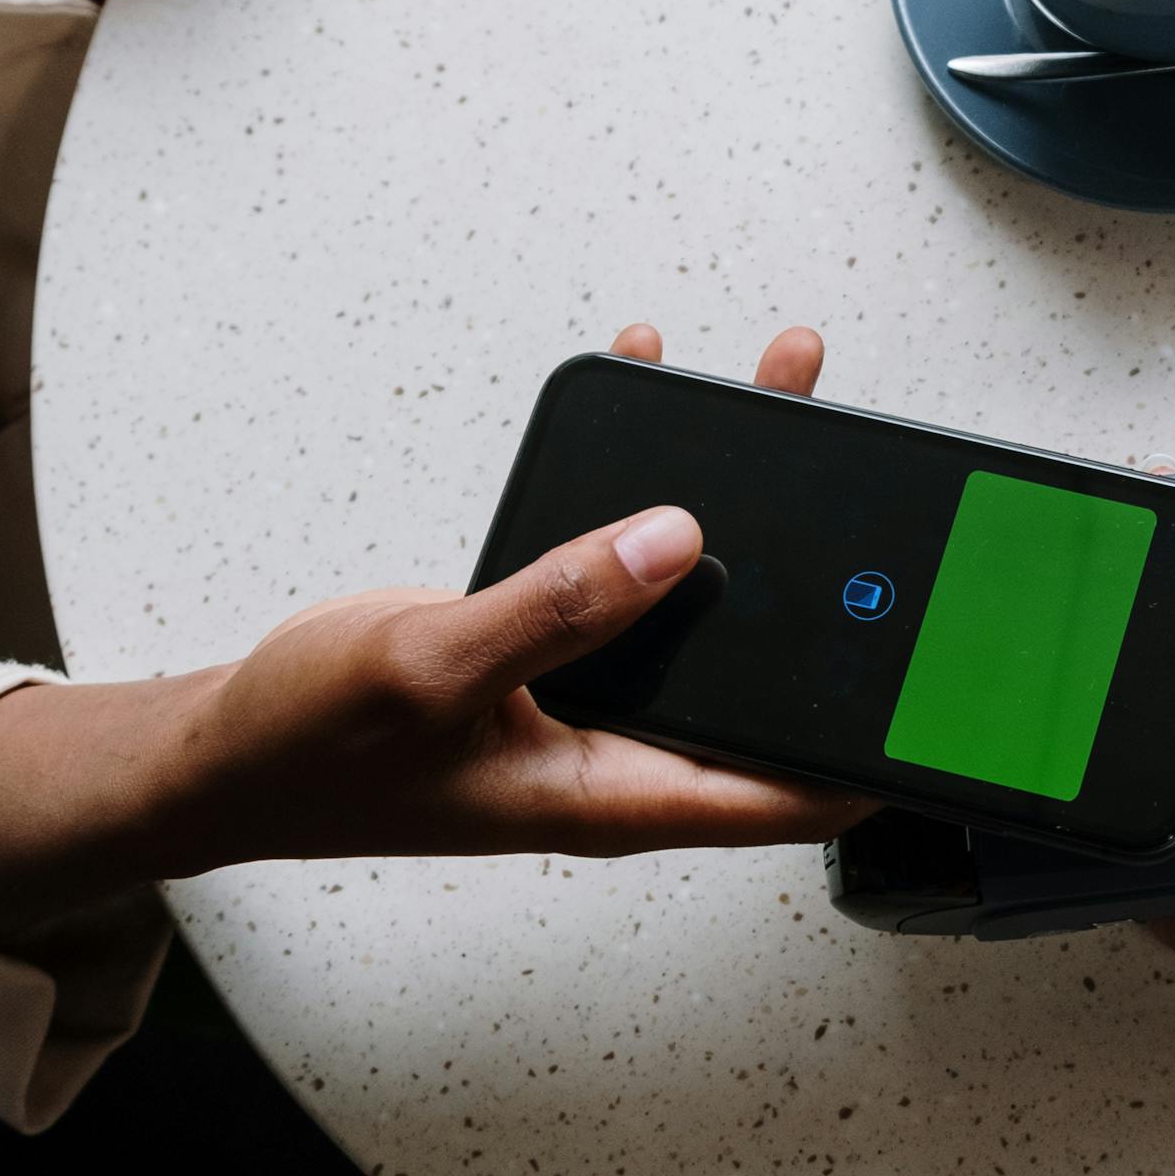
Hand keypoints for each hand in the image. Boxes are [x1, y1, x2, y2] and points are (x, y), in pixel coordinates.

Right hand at [0, 324, 868, 938]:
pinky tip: (658, 385)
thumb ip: (560, 605)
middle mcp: (621, 741)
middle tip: (873, 470)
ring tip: (782, 388)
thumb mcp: (436, 668)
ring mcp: (590, 687)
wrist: (224, 744)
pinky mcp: (554, 637)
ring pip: (701, 590)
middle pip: (762, 663)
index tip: (950, 680)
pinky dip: (645, 473)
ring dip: (743, 493)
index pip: (787, 790)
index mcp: (615, 790)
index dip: (877, 746)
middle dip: (830, 574)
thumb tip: (678, 541)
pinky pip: (622, 550)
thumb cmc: (314, 744)